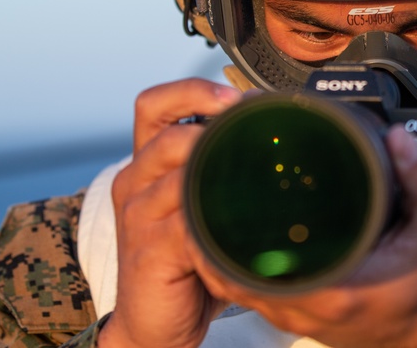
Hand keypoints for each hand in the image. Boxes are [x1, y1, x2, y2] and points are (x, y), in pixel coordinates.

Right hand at [99, 79, 241, 347]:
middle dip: (219, 128)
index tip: (237, 97)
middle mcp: (135, 181)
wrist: (154, 323)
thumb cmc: (187, 258)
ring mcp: (138, 216)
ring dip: (222, 168)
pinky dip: (219, 218)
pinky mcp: (148, 252)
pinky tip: (246, 221)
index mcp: (147, 162)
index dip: (194, 91)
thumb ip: (222, 171)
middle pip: (168, 133)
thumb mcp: (200, 204)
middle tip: (261, 131)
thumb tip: (281, 137)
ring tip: (260, 173)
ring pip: (179, 173)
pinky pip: (187, 222)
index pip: (154, 104)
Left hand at [190, 125, 416, 347]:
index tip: (217, 191)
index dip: (226, 231)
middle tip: (208, 181)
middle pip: (233, 271)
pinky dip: (229, 263)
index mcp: (336, 287)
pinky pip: (245, 290)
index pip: (256, 265)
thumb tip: (397, 139)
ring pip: (232, 284)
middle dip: (214, 229)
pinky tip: (228, 233)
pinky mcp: (293, 314)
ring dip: (217, 247)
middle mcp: (306, 307)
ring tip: (210, 200)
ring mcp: (295, 315)